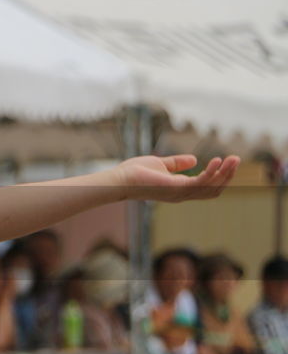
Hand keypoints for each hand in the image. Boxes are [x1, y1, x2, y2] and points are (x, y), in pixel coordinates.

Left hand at [115, 155, 238, 203]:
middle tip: (236, 160)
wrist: (119, 179)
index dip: (219, 177)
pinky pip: (200, 183)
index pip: (206, 188)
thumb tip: (194, 159)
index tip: (227, 162)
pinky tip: (217, 161)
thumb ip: (177, 164)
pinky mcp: (175, 188)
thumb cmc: (135, 173)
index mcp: (180, 189)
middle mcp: (182, 194)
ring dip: (224, 173)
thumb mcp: (161, 164)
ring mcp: (179, 193)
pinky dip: (211, 173)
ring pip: (210, 187)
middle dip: (227, 175)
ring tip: (233, 159)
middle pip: (213, 189)